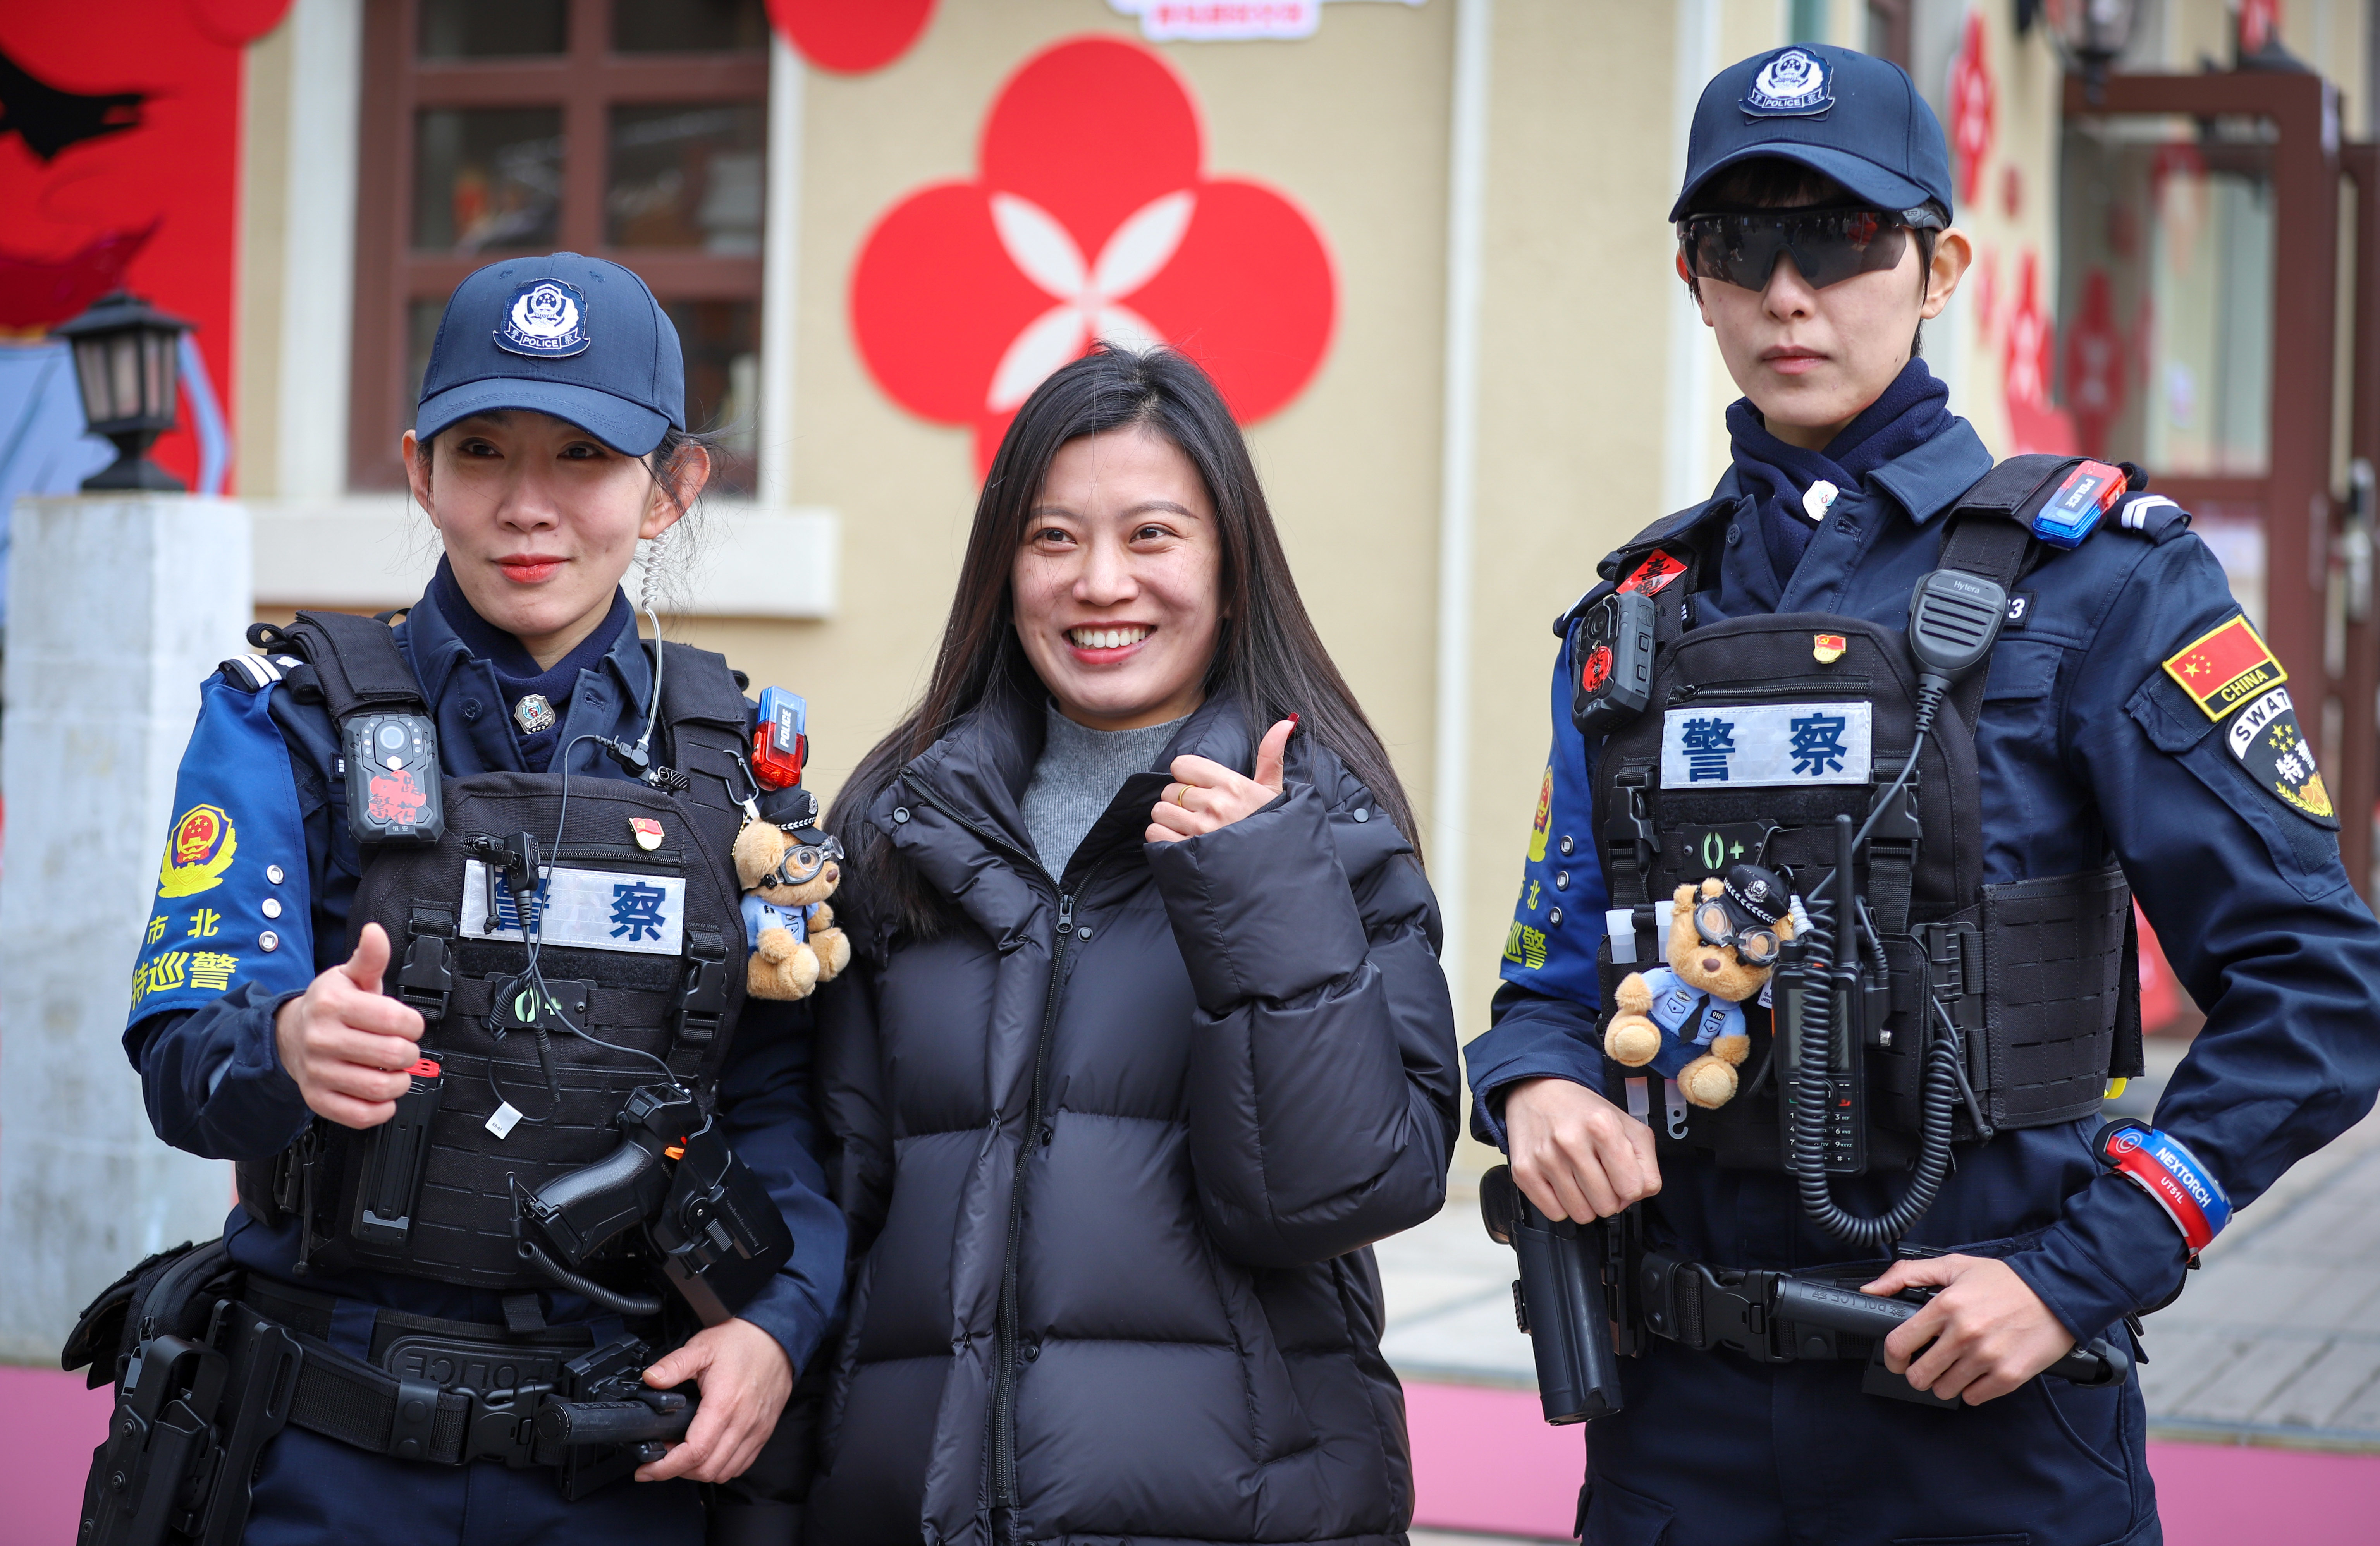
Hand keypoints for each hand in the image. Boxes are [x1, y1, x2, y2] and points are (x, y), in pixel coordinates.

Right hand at [272, 923, 425, 1128]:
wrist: (289, 1033)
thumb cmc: (328, 1005)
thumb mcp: (350, 976)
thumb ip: (370, 957)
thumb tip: (375, 933)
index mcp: (332, 1005)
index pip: (395, 1019)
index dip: (413, 1024)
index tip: (409, 1025)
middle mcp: (322, 1039)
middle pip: (393, 1054)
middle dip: (410, 1052)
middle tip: (404, 1048)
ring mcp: (318, 1072)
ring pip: (379, 1087)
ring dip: (399, 1081)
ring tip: (395, 1070)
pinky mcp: (317, 1099)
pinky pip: (360, 1115)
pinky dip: (381, 1108)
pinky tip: (382, 1094)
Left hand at [634, 1319, 794, 1483]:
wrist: (777, 1338)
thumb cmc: (741, 1343)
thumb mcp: (702, 1347)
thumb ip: (674, 1364)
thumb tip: (650, 1379)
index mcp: (724, 1404)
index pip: (694, 1452)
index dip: (666, 1467)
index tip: (647, 1470)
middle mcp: (743, 1423)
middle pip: (707, 1469)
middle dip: (677, 1472)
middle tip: (660, 1459)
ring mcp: (756, 1430)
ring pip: (724, 1472)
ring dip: (699, 1471)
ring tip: (682, 1456)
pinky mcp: (763, 1432)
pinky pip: (741, 1464)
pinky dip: (721, 1467)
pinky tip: (708, 1453)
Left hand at [1148, 717, 1294, 844]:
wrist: (1275, 874)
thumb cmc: (1270, 830)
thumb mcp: (1273, 793)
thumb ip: (1270, 756)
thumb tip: (1285, 721)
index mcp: (1233, 785)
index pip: (1182, 765)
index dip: (1187, 777)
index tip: (1201, 791)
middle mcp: (1216, 805)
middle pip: (1169, 790)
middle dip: (1179, 802)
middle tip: (1199, 815)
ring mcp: (1200, 830)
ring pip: (1159, 811)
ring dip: (1170, 821)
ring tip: (1191, 830)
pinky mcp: (1186, 852)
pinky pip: (1154, 834)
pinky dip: (1163, 839)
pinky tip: (1183, 844)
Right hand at [1502, 1077, 1660, 1220]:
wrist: (1537, 1092)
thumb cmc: (1584, 1112)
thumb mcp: (1628, 1126)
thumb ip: (1646, 1163)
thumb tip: (1636, 1196)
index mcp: (1602, 1126)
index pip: (1632, 1188)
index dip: (1630, 1187)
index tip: (1620, 1175)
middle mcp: (1571, 1140)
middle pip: (1607, 1206)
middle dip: (1608, 1197)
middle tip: (1599, 1176)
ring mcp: (1544, 1157)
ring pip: (1581, 1214)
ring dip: (1585, 1202)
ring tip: (1579, 1178)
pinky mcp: (1523, 1171)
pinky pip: (1554, 1213)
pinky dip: (1562, 1204)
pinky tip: (1561, 1182)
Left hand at [1862, 1254, 2076, 1404]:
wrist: (2058, 1294)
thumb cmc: (2006, 1281)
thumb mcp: (1953, 1266)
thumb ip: (1907, 1275)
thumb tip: (1871, 1290)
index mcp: (1946, 1306)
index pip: (1899, 1344)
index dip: (1892, 1357)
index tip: (1898, 1358)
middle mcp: (1964, 1334)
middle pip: (1919, 1375)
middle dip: (1919, 1372)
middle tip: (1930, 1363)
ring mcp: (1987, 1358)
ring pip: (1944, 1390)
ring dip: (1945, 1381)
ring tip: (1957, 1365)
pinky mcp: (2009, 1376)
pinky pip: (1974, 1398)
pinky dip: (1973, 1389)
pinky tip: (1979, 1371)